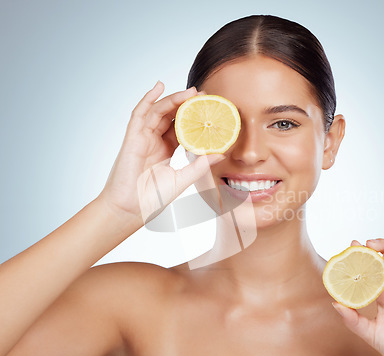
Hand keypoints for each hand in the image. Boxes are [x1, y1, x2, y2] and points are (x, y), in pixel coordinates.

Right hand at [98, 82, 224, 227]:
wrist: (131, 209)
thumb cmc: (153, 198)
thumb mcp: (183, 179)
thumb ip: (200, 166)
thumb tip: (221, 154)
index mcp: (166, 149)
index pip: (182, 127)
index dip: (194, 117)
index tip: (210, 109)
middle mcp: (154, 141)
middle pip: (171, 115)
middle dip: (186, 103)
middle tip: (204, 95)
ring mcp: (142, 137)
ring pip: (159, 111)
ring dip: (174, 99)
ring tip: (192, 92)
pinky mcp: (132, 137)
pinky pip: (140, 113)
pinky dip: (148, 98)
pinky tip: (159, 86)